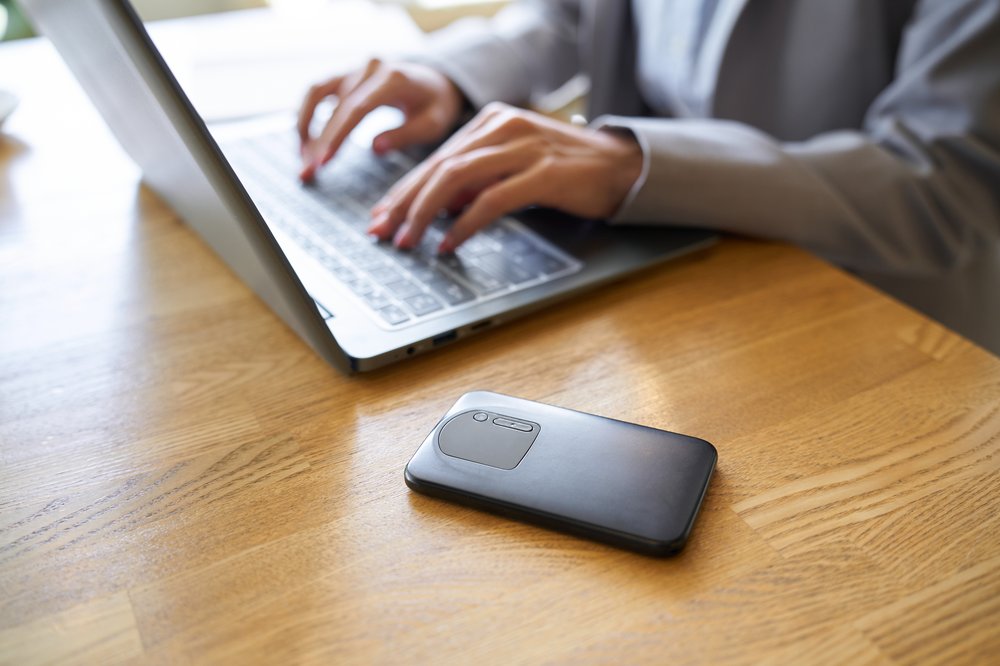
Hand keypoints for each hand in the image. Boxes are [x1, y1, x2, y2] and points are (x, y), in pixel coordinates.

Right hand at [297, 59, 463, 181]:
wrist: (435, 81)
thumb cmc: (436, 105)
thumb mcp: (433, 124)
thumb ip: (406, 134)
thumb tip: (374, 148)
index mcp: (393, 79)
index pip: (357, 108)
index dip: (337, 135)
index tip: (323, 161)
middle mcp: (369, 68)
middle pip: (334, 106)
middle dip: (317, 142)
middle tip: (307, 173)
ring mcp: (354, 68)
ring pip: (316, 94)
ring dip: (304, 126)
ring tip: (303, 158)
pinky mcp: (345, 75)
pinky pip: (317, 92)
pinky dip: (306, 115)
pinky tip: (305, 141)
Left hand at [367, 103, 642, 252]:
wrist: (623, 166)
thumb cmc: (567, 169)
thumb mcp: (513, 167)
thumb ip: (477, 181)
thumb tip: (438, 206)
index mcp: (490, 121)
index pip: (435, 158)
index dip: (403, 191)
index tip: (381, 218)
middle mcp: (502, 127)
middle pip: (438, 166)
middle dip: (404, 203)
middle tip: (382, 232)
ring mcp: (523, 148)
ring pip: (456, 178)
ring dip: (425, 214)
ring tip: (408, 241)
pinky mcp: (543, 173)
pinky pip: (491, 200)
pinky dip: (464, 224)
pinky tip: (448, 243)